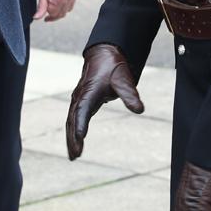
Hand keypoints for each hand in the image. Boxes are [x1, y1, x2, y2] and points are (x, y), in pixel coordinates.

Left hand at [35, 0, 82, 22]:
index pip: (54, 15)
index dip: (49, 17)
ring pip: (69, 8)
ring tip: (57, 4)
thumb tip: (37, 17)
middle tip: (51, 14)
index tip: (46, 17)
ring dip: (63, 9)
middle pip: (62, 13)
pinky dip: (69, 0)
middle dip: (56, 15)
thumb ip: (41, 6)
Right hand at [66, 44, 143, 159]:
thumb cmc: (114, 67)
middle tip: (76, 155)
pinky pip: (74, 119)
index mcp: (88, 92)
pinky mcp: (81, 102)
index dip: (80, 125)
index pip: (82, 111)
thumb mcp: (124, 80)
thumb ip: (130, 95)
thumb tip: (140, 110)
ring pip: (71, 121)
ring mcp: (78, 100)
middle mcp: (80, 97)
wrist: (104, 55)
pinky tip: (76, 144)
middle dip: (73, 138)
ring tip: (74, 156)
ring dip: (71, 138)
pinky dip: (73, 132)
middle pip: (73, 120)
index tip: (80, 138)